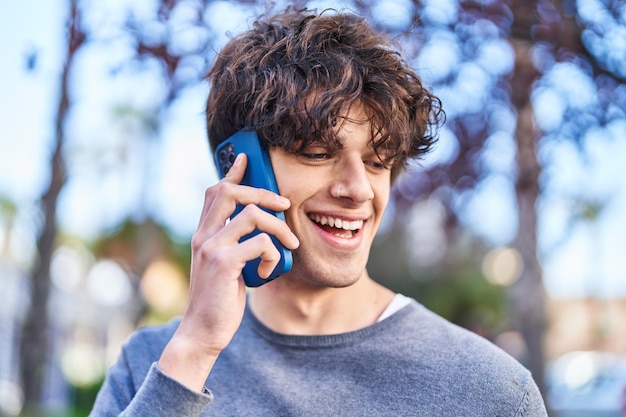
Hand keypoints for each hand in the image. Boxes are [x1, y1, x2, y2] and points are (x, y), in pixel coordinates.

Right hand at [158, 153, 298, 390]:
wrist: (202, 331)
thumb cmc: (219, 299)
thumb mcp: (225, 266)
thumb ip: (234, 244)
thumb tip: (260, 226)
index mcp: (203, 234)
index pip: (214, 192)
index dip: (232, 172)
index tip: (247, 158)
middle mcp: (203, 235)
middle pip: (231, 191)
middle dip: (263, 192)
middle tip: (284, 205)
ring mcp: (211, 247)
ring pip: (252, 214)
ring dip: (279, 227)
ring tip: (290, 244)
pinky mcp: (223, 263)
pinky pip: (260, 243)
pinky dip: (272, 255)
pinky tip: (268, 271)